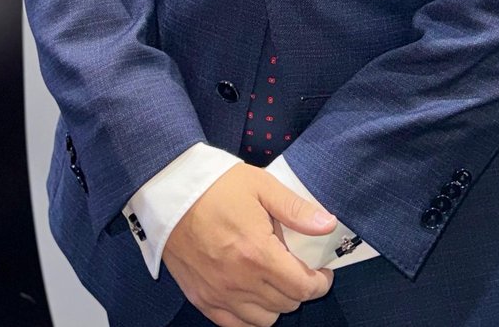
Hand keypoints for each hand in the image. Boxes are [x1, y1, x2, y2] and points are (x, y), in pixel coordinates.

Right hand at [162, 163, 336, 325]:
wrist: (170, 193)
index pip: (302, 287)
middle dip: (300, 288)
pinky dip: (250, 315)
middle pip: (286, 303)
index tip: (323, 273)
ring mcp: (218, 294)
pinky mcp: (201, 299)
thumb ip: (297, 209)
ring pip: (264, 320)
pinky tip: (252, 293)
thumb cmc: (217, 186)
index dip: (320, 283)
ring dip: (277, 302)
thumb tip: (328, 224)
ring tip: (275, 279)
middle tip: (297, 268)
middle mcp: (239, 281)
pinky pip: (236, 324)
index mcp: (257, 253)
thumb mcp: (262, 186)